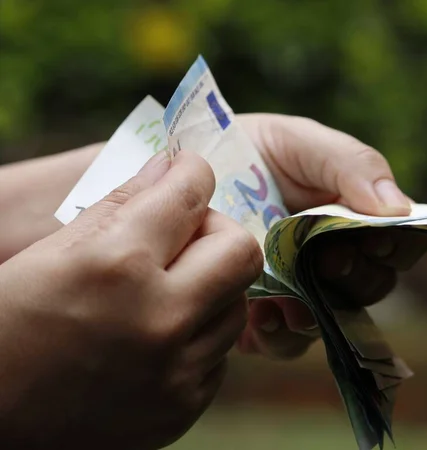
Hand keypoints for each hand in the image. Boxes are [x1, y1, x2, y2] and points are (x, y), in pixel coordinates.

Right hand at [0, 151, 262, 448]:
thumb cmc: (12, 325)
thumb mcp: (54, 251)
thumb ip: (121, 203)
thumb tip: (170, 167)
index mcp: (118, 267)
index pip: (190, 197)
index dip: (192, 174)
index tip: (188, 174)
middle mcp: (159, 320)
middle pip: (242, 252)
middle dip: (218, 232)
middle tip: (187, 237)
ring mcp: (177, 372)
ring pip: (237, 304)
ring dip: (210, 286)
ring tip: (167, 291)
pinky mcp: (184, 407)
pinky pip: (219, 352)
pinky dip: (198, 334)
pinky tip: (158, 335)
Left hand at [236, 114, 426, 359]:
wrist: (190, 174)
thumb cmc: (251, 151)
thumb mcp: (301, 142)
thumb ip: (353, 165)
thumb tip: (401, 209)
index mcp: (353, 218)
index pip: (398, 244)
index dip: (397, 246)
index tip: (377, 238)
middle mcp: (333, 259)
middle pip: (372, 286)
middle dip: (357, 278)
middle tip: (328, 260)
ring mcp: (300, 290)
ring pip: (334, 320)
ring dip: (321, 312)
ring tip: (292, 294)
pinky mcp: (264, 316)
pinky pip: (286, 342)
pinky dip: (280, 334)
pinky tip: (261, 313)